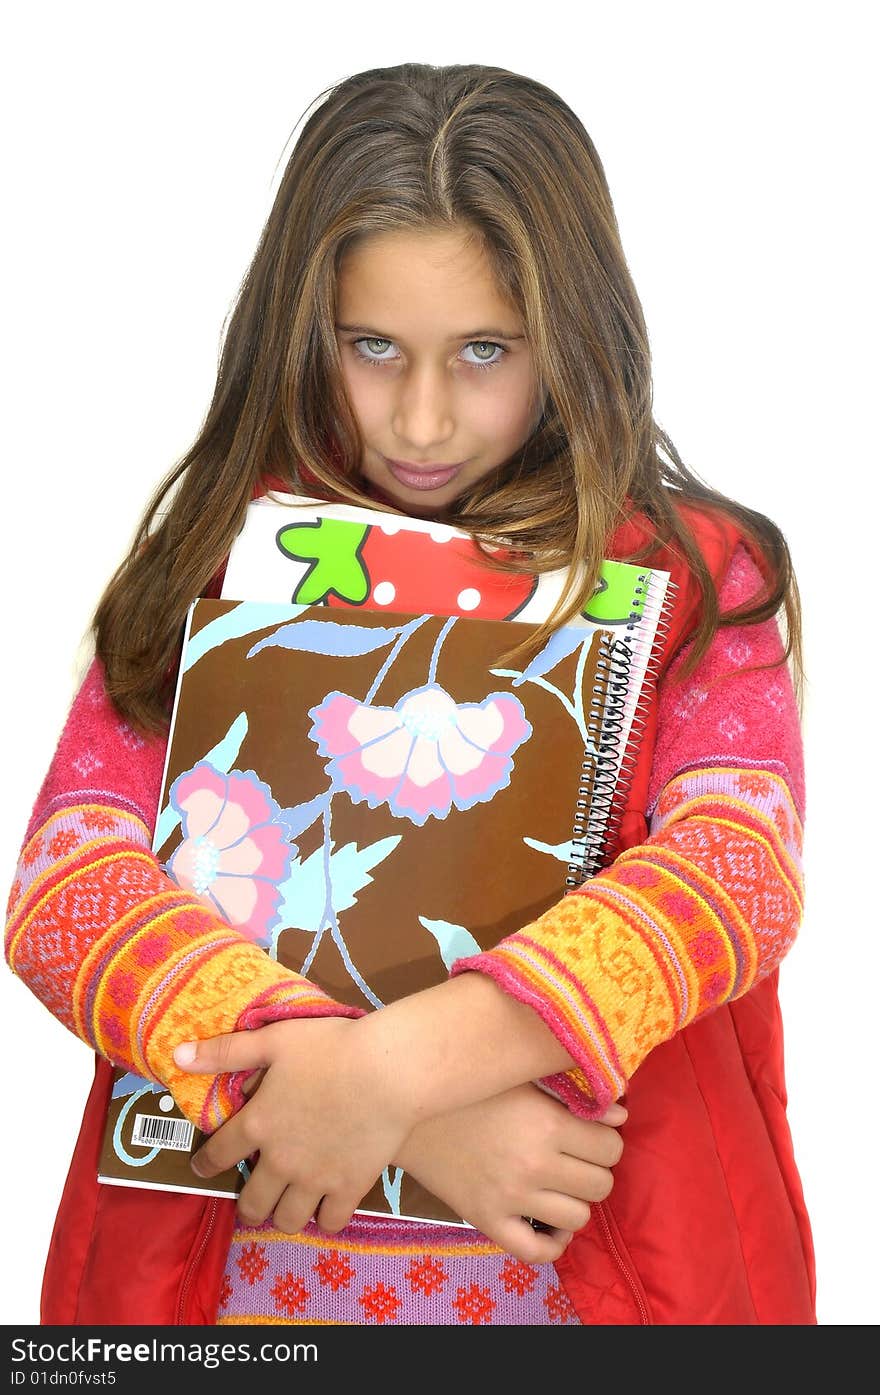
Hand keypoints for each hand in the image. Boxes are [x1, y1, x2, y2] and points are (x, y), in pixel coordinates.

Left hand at [172, 1017, 415, 1234]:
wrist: (389, 1070)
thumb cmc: (331, 1047)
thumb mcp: (274, 1039)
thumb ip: (225, 1052)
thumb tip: (176, 1056)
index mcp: (257, 1123)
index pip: (218, 1154)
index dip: (205, 1163)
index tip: (201, 1168)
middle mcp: (280, 1161)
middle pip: (252, 1203)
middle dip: (247, 1205)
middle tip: (252, 1198)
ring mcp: (315, 1179)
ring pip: (288, 1219)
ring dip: (283, 1214)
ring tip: (288, 1204)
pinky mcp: (350, 1188)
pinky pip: (331, 1221)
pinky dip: (326, 1217)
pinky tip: (327, 1204)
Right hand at [396, 1084, 625, 1263]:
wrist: (407, 1108)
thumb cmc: (470, 1085)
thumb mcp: (522, 1077)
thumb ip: (574, 1093)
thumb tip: (622, 1115)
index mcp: (546, 1124)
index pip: (611, 1147)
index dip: (607, 1139)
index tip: (591, 1133)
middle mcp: (533, 1166)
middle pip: (600, 1185)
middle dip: (595, 1170)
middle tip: (575, 1157)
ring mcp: (510, 1199)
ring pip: (577, 1219)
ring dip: (575, 1201)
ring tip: (559, 1183)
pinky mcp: (487, 1221)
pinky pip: (537, 1252)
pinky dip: (554, 1242)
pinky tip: (549, 1221)